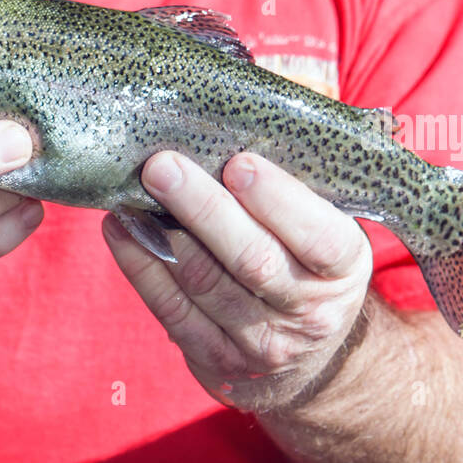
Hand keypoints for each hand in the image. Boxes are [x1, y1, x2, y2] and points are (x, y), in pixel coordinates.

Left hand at [103, 150, 372, 412]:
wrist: (312, 359)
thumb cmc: (308, 259)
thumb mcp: (329, 222)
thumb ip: (298, 176)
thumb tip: (250, 102)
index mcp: (343, 267)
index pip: (317, 236)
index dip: (277, 199)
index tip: (239, 162)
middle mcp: (308, 311)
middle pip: (251, 259)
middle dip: (203, 209)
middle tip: (162, 165)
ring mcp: (260, 344)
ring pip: (202, 283)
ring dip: (160, 232)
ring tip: (131, 187)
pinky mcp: (214, 361)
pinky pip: (169, 311)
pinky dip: (138, 266)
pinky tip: (119, 228)